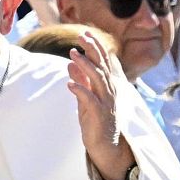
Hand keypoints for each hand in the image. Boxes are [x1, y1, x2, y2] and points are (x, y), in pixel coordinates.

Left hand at [70, 29, 134, 179]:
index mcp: (108, 86)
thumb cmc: (96, 121)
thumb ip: (81, 81)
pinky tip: (69, 84)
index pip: (103, 62)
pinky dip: (80, 91)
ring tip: (73, 55)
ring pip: (98, 80)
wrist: (104, 146)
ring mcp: (106, 103)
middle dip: (93, 50)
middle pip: (102, 66)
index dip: (95, 47)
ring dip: (86, 66)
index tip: (85, 33)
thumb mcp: (85, 98)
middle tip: (81, 36)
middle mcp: (110, 92)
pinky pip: (90, 100)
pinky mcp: (99, 115)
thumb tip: (72, 63)